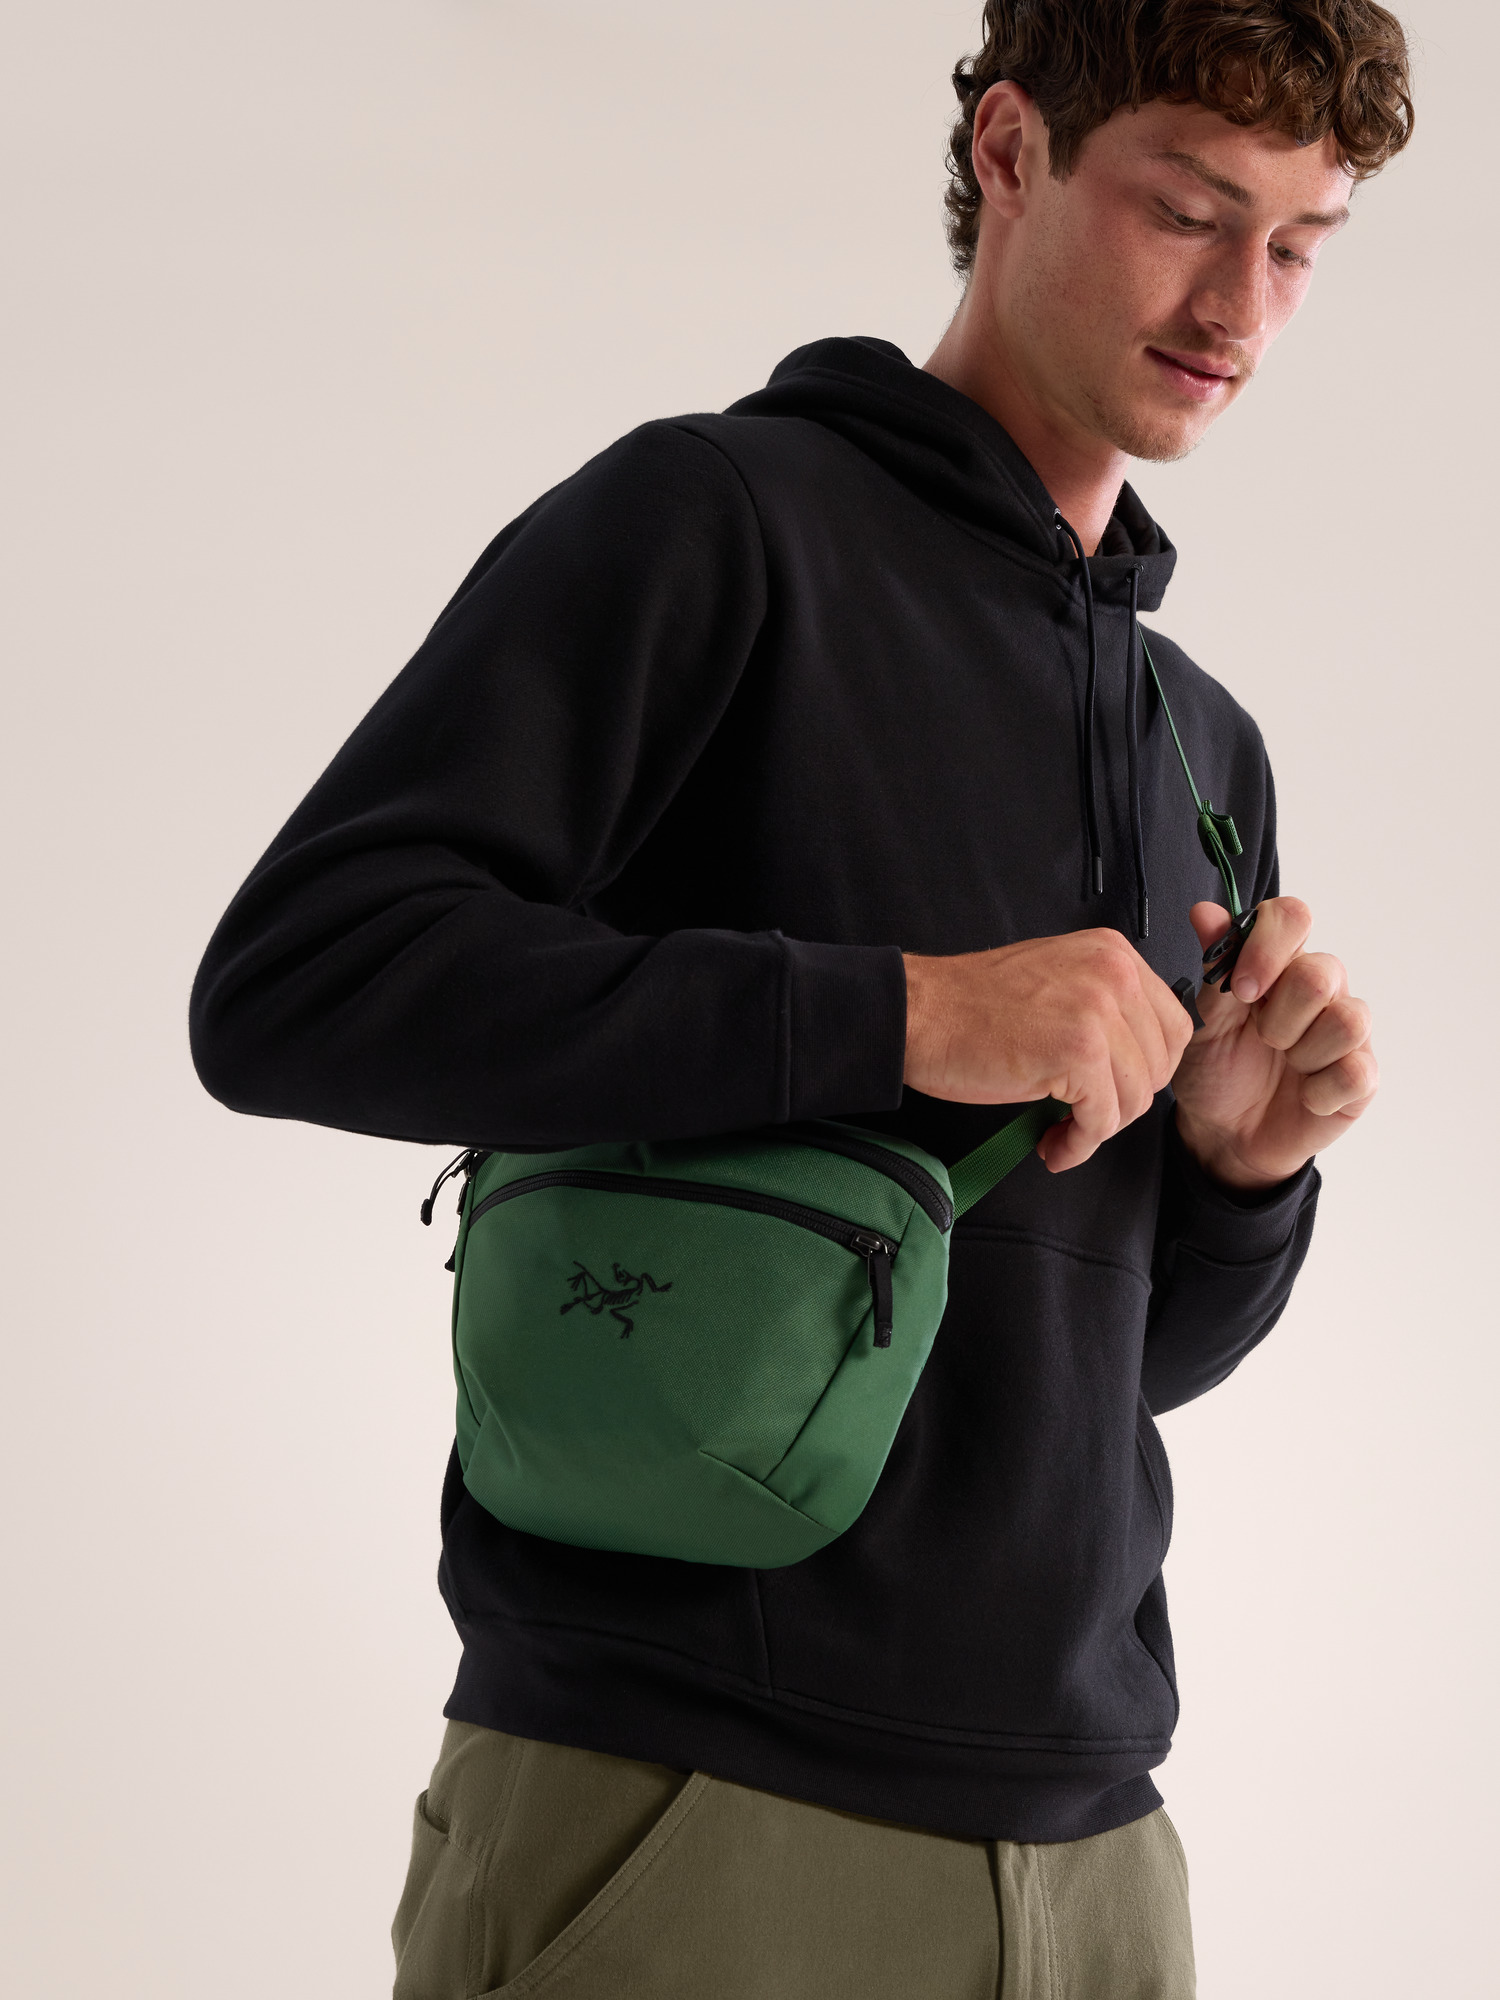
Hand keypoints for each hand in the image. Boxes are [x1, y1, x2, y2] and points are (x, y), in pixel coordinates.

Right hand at [903, 930, 1193, 1172]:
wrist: (919, 1013)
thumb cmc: (970, 1006)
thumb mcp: (1055, 982)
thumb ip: (1102, 1006)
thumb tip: (1135, 1061)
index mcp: (1113, 953)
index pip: (1174, 1026)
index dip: (1146, 1071)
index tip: (1113, 1091)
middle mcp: (1115, 974)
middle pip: (1159, 1066)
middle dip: (1123, 1103)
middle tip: (1082, 1118)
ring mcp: (1099, 1011)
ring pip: (1135, 1097)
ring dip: (1098, 1128)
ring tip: (1061, 1134)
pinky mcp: (1079, 1052)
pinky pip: (1101, 1120)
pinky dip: (1078, 1143)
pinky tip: (1053, 1144)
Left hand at [1172, 897, 1377, 1189]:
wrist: (1224, 1133)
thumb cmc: (1216, 1067)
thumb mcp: (1203, 1019)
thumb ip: (1214, 968)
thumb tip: (1205, 912)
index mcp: (1279, 963)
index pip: (1292, 917)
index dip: (1269, 946)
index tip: (1243, 990)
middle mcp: (1320, 989)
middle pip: (1322, 974)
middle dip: (1279, 1016)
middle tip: (1261, 1038)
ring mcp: (1346, 1032)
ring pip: (1348, 1021)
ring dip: (1302, 1052)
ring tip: (1283, 1064)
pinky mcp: (1362, 1078)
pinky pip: (1356, 1072)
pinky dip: (1319, 1091)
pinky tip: (1302, 1096)